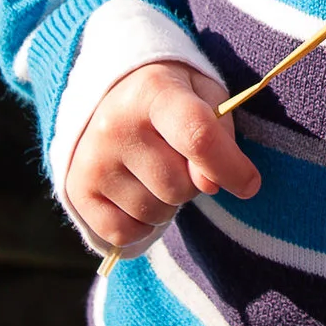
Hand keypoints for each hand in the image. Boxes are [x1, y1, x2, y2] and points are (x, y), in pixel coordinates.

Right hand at [69, 61, 260, 252]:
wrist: (110, 93)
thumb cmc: (172, 97)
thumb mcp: (205, 96)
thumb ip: (218, 135)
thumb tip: (210, 185)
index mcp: (153, 91)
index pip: (198, 136)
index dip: (231, 167)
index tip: (249, 184)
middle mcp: (115, 124)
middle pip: (179, 185)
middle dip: (193, 182)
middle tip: (179, 159)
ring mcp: (92, 159)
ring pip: (155, 213)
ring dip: (168, 203)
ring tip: (156, 172)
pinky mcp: (77, 189)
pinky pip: (124, 234)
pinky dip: (141, 227)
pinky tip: (138, 196)